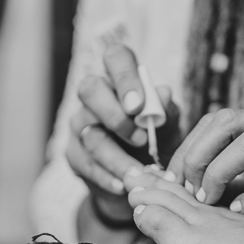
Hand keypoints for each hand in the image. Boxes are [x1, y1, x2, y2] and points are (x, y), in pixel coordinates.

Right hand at [65, 44, 181, 223]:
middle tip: (141, 139)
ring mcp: (80, 124)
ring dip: (117, 156)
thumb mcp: (170, 129)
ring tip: (139, 173)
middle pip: (90, 89)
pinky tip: (123, 186)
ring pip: (90, 133)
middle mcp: (96, 97)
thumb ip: (167, 112)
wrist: (142, 182)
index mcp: (122, 81)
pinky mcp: (74, 154)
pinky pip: (85, 163)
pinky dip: (107, 176)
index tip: (138, 104)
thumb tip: (162, 93)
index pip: (116, 57)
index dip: (124, 75)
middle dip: (115, 115)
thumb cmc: (158, 144)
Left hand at [166, 106, 243, 241]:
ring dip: (222, 172)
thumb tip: (181, 187)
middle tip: (187, 190)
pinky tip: (241, 212)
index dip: (189, 147)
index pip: (217, 119)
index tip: (172, 180)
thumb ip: (231, 179)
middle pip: (230, 121)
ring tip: (210, 201)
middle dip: (199, 155)